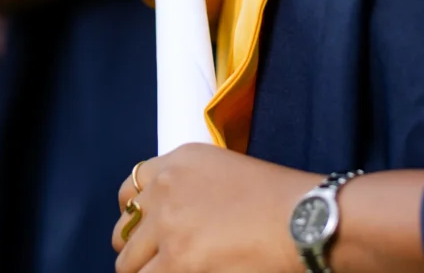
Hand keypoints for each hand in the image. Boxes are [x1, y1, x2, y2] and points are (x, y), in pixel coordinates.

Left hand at [113, 145, 312, 272]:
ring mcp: (167, 229)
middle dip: (138, 251)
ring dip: (148, 272)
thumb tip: (169, 221)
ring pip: (128, 266)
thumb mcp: (223, 171)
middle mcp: (163, 191)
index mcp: (175, 162)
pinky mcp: (177, 262)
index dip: (136, 217)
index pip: (128, 192)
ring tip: (175, 271)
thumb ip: (187, 188)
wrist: (301, 218)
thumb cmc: (278, 199)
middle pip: (123, 232)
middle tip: (161, 262)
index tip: (147, 233)